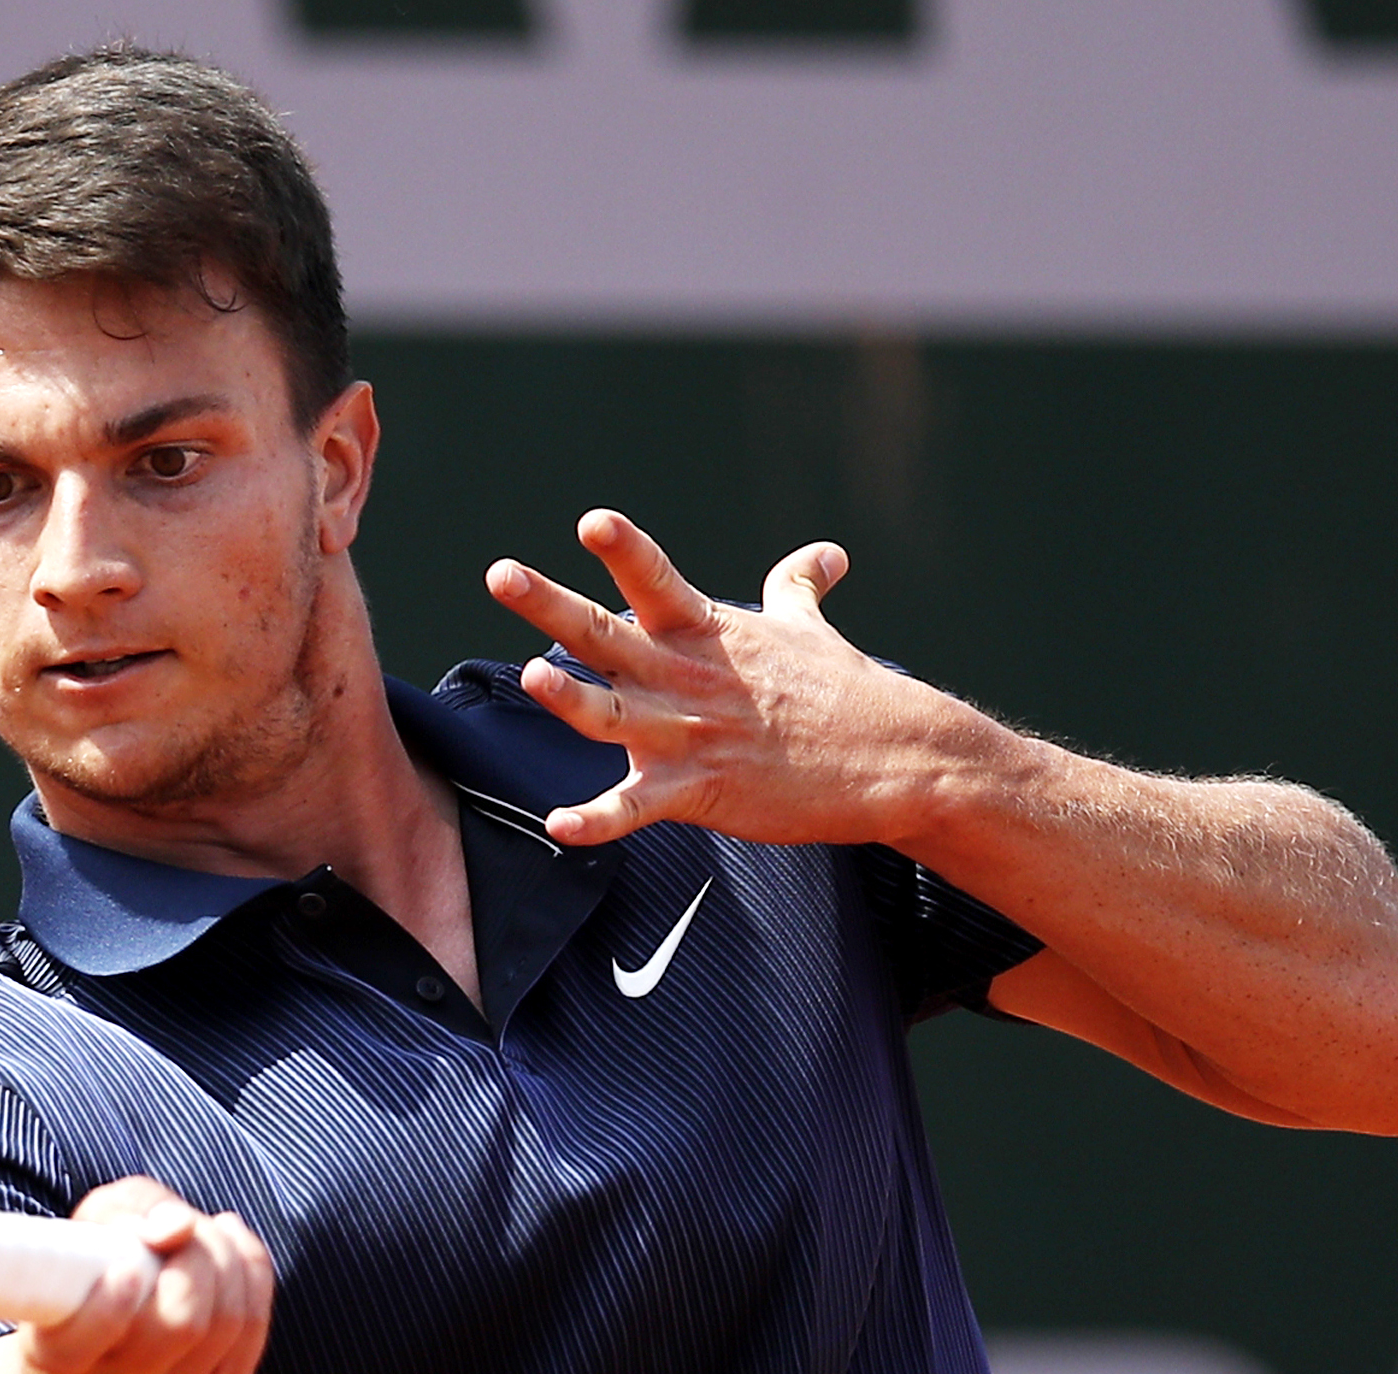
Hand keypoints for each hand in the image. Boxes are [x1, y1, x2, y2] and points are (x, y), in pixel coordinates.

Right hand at [17, 1176, 272, 1373]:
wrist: (110, 1344)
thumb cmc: (96, 1269)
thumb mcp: (94, 1226)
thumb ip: (128, 1213)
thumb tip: (178, 1228)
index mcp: (56, 1358)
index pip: (79, 1346)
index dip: (111, 1307)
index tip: (129, 1265)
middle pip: (182, 1325)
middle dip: (199, 1255)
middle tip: (188, 1224)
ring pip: (228, 1328)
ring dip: (231, 1261)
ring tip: (212, 1231)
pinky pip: (252, 1338)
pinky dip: (254, 1281)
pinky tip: (235, 1254)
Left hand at [483, 509, 1016, 849]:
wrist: (897, 761)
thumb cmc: (851, 693)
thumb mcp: (816, 632)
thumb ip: (799, 589)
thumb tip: (827, 555)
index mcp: (707, 633)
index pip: (655, 580)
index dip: (623, 550)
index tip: (590, 522)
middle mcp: (687, 677)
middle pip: (605, 634)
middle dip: (550, 605)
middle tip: (500, 574)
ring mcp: (690, 735)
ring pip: (613, 714)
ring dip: (570, 698)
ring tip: (529, 675)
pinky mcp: (701, 792)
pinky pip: (636, 809)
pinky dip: (597, 820)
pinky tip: (558, 825)